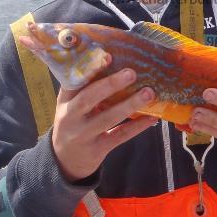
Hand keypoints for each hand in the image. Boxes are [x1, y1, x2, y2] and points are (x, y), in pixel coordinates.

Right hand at [51, 63, 156, 182]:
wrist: (65, 160)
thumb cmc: (73, 122)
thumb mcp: (70, 104)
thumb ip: (83, 86)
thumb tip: (107, 59)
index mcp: (65, 101)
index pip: (74, 82)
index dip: (90, 69)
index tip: (109, 57)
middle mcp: (71, 117)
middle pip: (89, 98)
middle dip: (111, 85)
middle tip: (132, 73)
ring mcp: (84, 135)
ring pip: (108, 118)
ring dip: (130, 105)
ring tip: (149, 93)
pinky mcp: (98, 149)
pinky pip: (120, 135)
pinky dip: (137, 126)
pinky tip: (151, 117)